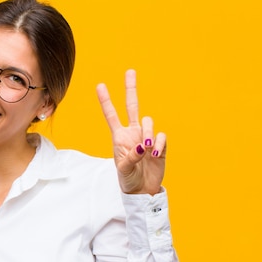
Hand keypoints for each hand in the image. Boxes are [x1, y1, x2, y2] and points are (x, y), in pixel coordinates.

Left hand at [96, 69, 165, 194]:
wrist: (143, 190)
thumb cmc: (128, 179)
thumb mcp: (124, 169)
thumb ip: (131, 157)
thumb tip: (142, 146)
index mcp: (119, 137)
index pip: (111, 115)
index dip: (106, 101)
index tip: (100, 85)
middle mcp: (132, 133)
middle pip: (132, 106)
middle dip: (130, 89)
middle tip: (130, 71)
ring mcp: (146, 137)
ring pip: (149, 122)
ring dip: (147, 133)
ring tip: (146, 149)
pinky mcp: (159, 145)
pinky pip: (161, 136)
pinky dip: (158, 144)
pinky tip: (155, 155)